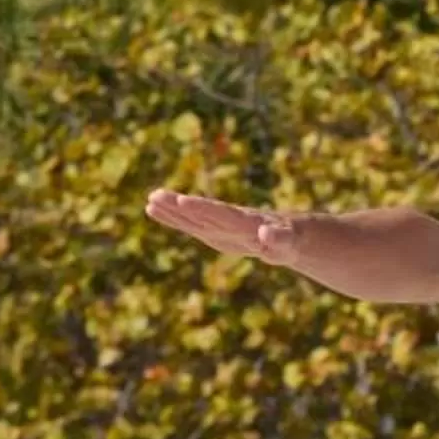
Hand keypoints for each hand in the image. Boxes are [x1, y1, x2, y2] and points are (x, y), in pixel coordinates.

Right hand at [146, 188, 303, 262]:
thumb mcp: (287, 243)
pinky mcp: (211, 231)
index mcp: (245, 221)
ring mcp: (217, 224)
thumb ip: (278, 239)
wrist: (283, 234)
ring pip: (191, 216)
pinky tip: (151, 209)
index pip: (221, 213)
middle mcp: (227, 219)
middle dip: (181, 205)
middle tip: (156, 196)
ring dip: (171, 209)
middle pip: (201, 211)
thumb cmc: (288, 240)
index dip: (202, 208)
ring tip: (150, 199)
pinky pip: (188, 223)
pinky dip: (171, 217)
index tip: (183, 200)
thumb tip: (268, 233)